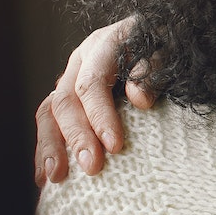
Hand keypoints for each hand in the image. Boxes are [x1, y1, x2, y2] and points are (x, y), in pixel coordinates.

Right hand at [34, 18, 157, 184]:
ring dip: (50, 147)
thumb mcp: (170, 51)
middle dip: (77, 138)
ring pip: (49, 113)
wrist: (163, 36)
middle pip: (66, 101)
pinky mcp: (69, 97)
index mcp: (104, 46)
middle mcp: (81, 61)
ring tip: (55, 178)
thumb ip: (155, 70)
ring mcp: (71, 78)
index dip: (100, 116)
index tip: (115, 146)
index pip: (92, 84)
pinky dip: (46, 149)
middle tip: (92, 168)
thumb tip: (139, 99)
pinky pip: (49, 123)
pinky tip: (44, 177)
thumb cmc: (170, 47)